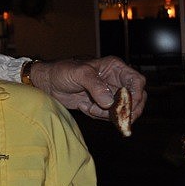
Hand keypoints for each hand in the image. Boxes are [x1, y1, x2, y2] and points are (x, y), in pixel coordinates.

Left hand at [30, 56, 146, 121]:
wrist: (48, 83)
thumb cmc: (62, 71)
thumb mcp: (79, 74)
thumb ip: (95, 86)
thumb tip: (109, 103)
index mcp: (115, 68)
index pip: (137, 81)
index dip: (136, 94)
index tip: (127, 105)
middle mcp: (116, 81)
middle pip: (136, 99)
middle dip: (127, 109)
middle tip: (116, 117)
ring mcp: (110, 94)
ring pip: (123, 110)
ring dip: (109, 115)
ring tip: (89, 108)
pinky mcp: (102, 105)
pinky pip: (110, 116)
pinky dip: (99, 116)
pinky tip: (84, 107)